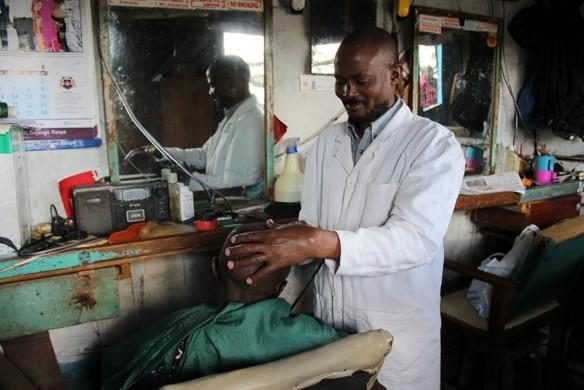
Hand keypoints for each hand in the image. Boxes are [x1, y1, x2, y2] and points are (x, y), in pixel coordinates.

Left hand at [224, 219, 339, 284]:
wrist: (311, 241)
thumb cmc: (301, 232)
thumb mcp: (286, 225)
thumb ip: (275, 225)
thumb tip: (268, 222)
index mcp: (269, 233)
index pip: (251, 235)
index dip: (240, 238)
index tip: (232, 240)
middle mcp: (268, 244)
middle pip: (248, 247)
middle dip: (235, 250)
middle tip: (226, 253)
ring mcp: (272, 254)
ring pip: (252, 258)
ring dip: (240, 262)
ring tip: (230, 265)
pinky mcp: (278, 263)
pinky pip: (264, 271)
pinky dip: (255, 276)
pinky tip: (247, 280)